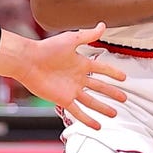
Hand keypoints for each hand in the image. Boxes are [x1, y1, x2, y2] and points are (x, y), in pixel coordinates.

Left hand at [5, 23, 127, 129]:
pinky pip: (78, 112)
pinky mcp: (64, 99)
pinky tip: (97, 126)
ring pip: (91, 101)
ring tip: (114, 114)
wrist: (28, 61)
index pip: (101, 69)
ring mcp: (71, 90)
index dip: (112, 73)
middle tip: (124, 98)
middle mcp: (78, 78)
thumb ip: (88, 35)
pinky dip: (88, 119)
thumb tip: (102, 25)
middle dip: (112, 93)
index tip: (123, 77)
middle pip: (99, 87)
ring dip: (103, 107)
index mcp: (80, 63)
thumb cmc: (47, 48)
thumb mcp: (71, 40)